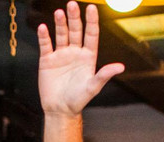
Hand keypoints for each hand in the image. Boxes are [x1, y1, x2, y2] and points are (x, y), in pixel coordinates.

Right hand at [37, 2, 123, 118]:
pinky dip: (44, 36)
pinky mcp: (47, 61)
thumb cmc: (78, 100)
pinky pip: (46, 45)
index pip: (91, 34)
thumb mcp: (93, 87)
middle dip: (74, 17)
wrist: (60, 110)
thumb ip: (104, 75)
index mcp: (88, 56)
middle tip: (72, 4)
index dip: (91, 21)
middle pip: (76, 30)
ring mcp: (61, 55)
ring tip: (59, 12)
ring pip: (61, 34)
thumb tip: (120, 67)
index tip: (91, 7)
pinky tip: (43, 28)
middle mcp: (75, 52)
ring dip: (60, 23)